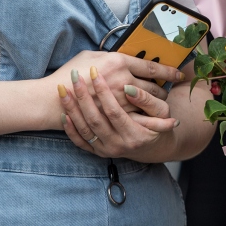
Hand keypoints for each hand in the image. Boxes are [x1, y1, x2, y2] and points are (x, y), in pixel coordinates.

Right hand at [51, 50, 180, 113]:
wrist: (53, 98)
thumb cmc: (71, 73)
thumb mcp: (91, 55)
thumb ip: (110, 55)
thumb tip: (125, 55)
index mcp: (118, 62)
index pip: (151, 66)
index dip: (167, 70)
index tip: (177, 72)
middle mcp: (122, 80)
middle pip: (154, 87)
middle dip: (163, 90)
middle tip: (167, 90)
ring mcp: (119, 101)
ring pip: (149, 104)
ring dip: (157, 104)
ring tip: (161, 104)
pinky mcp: (114, 118)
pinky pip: (138, 118)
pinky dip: (148, 118)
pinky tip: (151, 117)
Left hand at [59, 65, 177, 157]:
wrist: (151, 148)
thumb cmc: (158, 127)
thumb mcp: (162, 114)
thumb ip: (148, 100)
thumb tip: (129, 88)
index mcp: (134, 135)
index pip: (114, 111)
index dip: (104, 92)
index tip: (95, 72)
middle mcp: (118, 146)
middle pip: (95, 119)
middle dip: (83, 96)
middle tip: (75, 76)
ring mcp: (106, 150)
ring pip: (84, 129)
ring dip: (72, 109)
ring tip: (62, 89)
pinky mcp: (97, 152)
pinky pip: (79, 141)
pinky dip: (69, 128)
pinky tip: (64, 112)